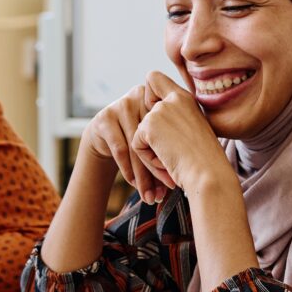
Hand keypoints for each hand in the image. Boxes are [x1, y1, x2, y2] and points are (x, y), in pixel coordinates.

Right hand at [81, 85, 170, 203]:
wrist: (105, 135)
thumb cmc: (139, 138)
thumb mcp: (156, 135)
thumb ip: (171, 146)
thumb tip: (187, 178)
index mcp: (159, 97)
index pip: (169, 128)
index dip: (174, 153)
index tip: (178, 178)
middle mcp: (140, 97)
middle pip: (152, 138)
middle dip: (160, 168)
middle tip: (168, 190)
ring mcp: (120, 105)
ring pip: (136, 146)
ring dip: (144, 175)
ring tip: (150, 195)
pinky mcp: (104, 118)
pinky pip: (120, 148)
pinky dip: (128, 169)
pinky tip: (134, 184)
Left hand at [132, 71, 232, 194]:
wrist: (209, 174)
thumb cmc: (205, 161)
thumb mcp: (193, 131)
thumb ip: (174, 119)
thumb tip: (149, 122)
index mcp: (185, 98)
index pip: (154, 78)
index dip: (148, 96)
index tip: (160, 120)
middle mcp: (173, 98)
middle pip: (141, 106)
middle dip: (149, 133)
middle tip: (172, 150)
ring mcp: (161, 110)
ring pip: (140, 131)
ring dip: (152, 151)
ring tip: (174, 159)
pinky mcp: (149, 125)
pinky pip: (136, 145)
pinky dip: (148, 159)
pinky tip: (167, 162)